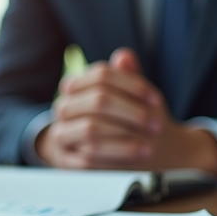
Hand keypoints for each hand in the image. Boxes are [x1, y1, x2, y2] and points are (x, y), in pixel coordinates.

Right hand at [36, 48, 216, 175]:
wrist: (119, 153)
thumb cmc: (126, 120)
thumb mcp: (130, 97)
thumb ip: (127, 76)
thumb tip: (124, 56)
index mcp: (75, 86)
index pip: (102, 75)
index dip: (132, 85)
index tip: (155, 100)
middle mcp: (63, 107)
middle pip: (98, 101)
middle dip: (131, 112)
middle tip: (156, 124)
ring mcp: (60, 134)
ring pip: (91, 129)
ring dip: (125, 136)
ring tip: (149, 145)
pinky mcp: (65, 160)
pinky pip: (88, 158)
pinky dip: (117, 155)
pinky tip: (136, 155)